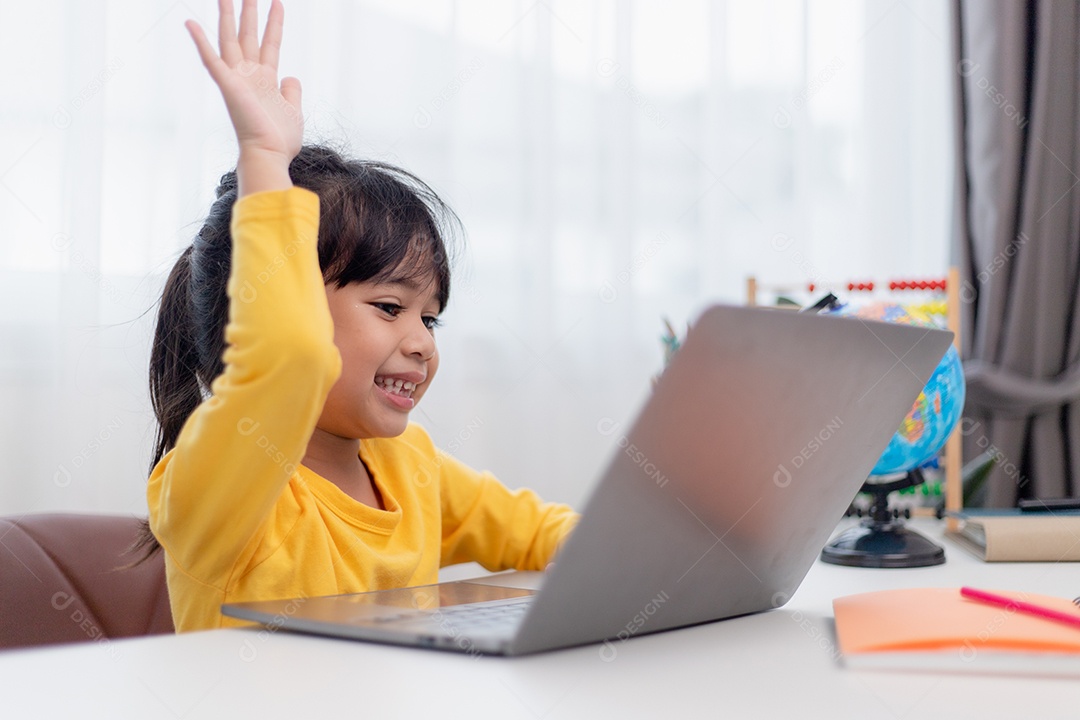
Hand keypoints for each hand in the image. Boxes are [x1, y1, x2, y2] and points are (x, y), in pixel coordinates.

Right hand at [186, 0, 301, 194]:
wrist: (270, 154)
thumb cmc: (281, 139)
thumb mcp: (293, 109)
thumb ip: (291, 90)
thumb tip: (291, 76)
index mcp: (265, 80)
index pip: (270, 44)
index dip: (274, 23)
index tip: (278, 3)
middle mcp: (249, 75)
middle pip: (248, 35)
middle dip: (249, 11)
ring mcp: (237, 78)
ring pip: (230, 39)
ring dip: (228, 15)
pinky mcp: (227, 84)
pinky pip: (210, 59)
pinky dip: (200, 40)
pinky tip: (190, 22)